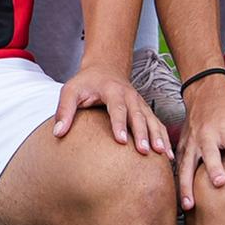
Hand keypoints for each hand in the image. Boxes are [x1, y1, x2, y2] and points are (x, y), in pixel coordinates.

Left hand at [51, 54, 171, 155]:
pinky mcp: (145, 110)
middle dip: (142, 133)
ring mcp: (140, 103)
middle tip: (144, 151)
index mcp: (112, 90)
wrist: (105, 69)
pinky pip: (157, 124)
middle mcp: (130, 96)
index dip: (119, 123)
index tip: (120, 140)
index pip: (117, 107)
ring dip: (158, 137)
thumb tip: (57, 133)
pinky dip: (164, 138)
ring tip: (162, 155)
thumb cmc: (85, 83)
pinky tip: (168, 155)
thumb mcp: (70, 91)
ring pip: (151, 120)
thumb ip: (64, 110)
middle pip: (138, 115)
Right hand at [174, 78, 224, 213]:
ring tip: (189, 206)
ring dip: (186, 185)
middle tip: (219, 185)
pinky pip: (177, 166)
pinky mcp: (181, 147)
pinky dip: (177, 182)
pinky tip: (179, 200)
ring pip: (186, 165)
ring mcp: (191, 142)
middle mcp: (206, 135)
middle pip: (209, 154)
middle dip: (213, 169)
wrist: (207, 96)